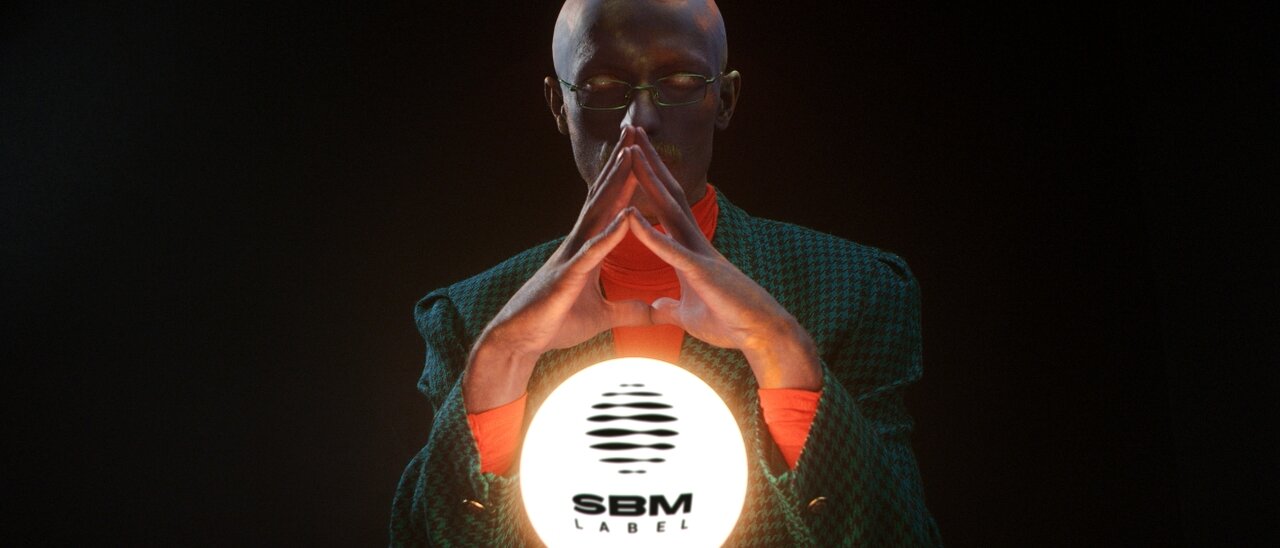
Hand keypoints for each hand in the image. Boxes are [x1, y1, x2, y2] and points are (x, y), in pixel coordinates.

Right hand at [463, 126, 652, 411]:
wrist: (520, 341)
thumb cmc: (554, 325)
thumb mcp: (602, 317)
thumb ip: (627, 310)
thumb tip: (651, 311)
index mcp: (587, 250)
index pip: (609, 208)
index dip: (625, 181)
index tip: (640, 153)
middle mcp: (578, 245)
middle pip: (603, 198)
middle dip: (620, 166)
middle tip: (636, 133)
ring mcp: (571, 257)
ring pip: (597, 214)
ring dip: (615, 186)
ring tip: (630, 157)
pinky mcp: (567, 277)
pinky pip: (593, 251)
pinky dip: (611, 234)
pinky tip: (626, 216)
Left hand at [625, 127, 823, 390]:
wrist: (761, 335)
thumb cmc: (730, 324)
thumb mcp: (690, 316)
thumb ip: (672, 307)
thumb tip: (659, 307)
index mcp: (688, 248)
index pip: (663, 205)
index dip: (647, 179)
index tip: (630, 154)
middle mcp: (694, 242)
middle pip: (666, 192)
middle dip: (647, 161)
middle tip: (630, 129)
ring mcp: (698, 253)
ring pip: (670, 208)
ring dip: (648, 180)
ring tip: (630, 152)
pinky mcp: (701, 272)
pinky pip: (671, 250)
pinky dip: (650, 235)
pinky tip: (631, 218)